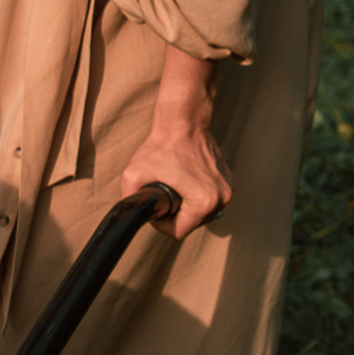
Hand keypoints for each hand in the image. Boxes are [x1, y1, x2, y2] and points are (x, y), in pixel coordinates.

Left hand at [118, 46, 232, 239]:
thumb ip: (128, 200)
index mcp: (203, 201)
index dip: (161, 225)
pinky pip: (209, 200)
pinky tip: (184, 182)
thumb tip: (127, 216)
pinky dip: (195, 197)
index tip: (155, 209)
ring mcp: (227, 189)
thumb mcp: (133, 175)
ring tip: (173, 189)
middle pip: (191, 224)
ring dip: (185, 208)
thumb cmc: (160, 147)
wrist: (183, 122)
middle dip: (174, 216)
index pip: (179, 232)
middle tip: (161, 197)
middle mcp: (221, 198)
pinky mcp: (227, 181)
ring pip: (201, 214)